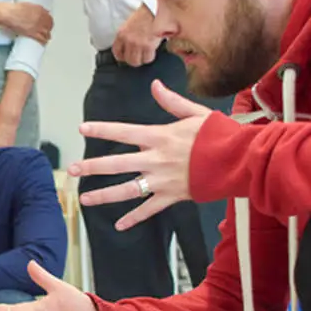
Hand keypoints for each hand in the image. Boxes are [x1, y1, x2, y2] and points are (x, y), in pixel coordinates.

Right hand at [0, 3, 53, 44]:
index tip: (47, 24)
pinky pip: (41, 38)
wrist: (8, 14)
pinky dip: (43, 41)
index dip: (48, 22)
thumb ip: (36, 9)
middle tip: (47, 31)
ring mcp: (37, 26)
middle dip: (48, 28)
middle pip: (49, 25)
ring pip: (47, 33)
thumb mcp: (28, 5)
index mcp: (40, 10)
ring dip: (47, 36)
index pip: (49, 17)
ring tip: (46, 38)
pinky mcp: (32, 33)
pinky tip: (43, 43)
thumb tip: (42, 12)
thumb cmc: (14, 9)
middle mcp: (41, 18)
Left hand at [70, 80, 211, 230]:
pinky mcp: (172, 196)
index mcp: (160, 137)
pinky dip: (134, 218)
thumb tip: (155, 86)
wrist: (239, 160)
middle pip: (117, 164)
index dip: (102, 130)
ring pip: (127, 190)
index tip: (82, 129)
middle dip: (92, 167)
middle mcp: (157, 159)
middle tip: (71, 170)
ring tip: (84, 199)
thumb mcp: (196, 113)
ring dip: (104, 195)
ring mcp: (163, 180)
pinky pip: (149, 209)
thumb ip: (171, 102)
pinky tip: (119, 225)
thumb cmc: (219, 135)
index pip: (124, 132)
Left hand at [112, 5, 160, 66]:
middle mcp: (128, 40)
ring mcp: (138, 44)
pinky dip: (150, 56)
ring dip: (142, 59)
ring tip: (145, 54)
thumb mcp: (131, 23)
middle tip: (138, 56)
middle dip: (133, 59)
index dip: (122, 56)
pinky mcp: (148, 45)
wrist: (156, 7)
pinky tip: (152, 51)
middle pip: (128, 60)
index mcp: (121, 33)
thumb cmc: (146, 12)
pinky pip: (147, 58)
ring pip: (137, 61)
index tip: (126, 56)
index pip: (117, 52)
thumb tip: (129, 46)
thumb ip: (128, 35)